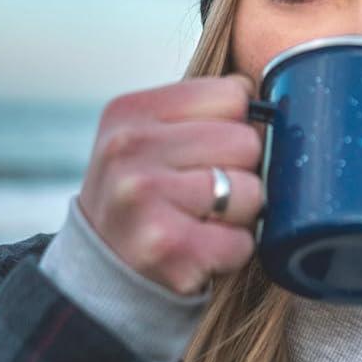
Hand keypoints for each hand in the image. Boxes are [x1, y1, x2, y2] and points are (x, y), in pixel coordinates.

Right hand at [78, 73, 263, 295]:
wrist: (101, 267)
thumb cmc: (145, 194)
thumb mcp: (151, 137)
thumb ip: (202, 111)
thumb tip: (260, 94)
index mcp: (131, 112)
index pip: (232, 94)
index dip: (234, 125)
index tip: (207, 152)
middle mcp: (130, 149)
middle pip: (246, 141)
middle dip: (240, 171)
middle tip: (206, 193)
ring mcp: (145, 197)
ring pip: (252, 191)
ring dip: (240, 213)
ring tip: (203, 219)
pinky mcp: (167, 245)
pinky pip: (243, 240)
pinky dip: (233, 251)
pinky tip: (200, 248)